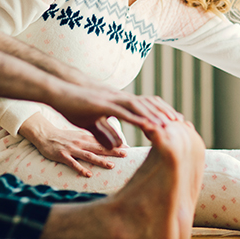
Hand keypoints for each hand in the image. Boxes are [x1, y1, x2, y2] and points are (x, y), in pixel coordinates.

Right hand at [19, 113, 126, 176]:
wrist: (45, 135)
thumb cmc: (64, 136)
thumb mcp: (79, 134)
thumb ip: (92, 139)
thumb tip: (106, 143)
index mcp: (86, 137)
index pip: (104, 141)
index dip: (116, 144)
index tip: (129, 148)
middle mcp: (81, 142)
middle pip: (99, 147)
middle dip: (113, 151)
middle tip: (126, 155)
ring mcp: (71, 149)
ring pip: (89, 155)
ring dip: (100, 161)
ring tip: (111, 166)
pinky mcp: (62, 155)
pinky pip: (73, 163)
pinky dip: (81, 169)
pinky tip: (88, 174)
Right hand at [48, 83, 184, 148]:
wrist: (57, 93)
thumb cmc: (73, 106)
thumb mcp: (92, 123)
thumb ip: (106, 133)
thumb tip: (119, 145)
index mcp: (118, 101)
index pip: (145, 105)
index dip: (160, 112)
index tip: (174, 121)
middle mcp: (119, 98)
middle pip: (148, 104)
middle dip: (165, 113)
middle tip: (181, 123)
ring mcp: (112, 100)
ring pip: (140, 107)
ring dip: (155, 117)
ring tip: (169, 126)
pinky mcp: (103, 105)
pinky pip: (125, 113)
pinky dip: (139, 120)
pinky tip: (148, 127)